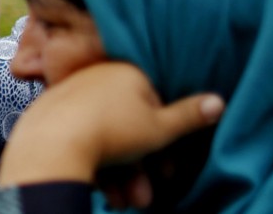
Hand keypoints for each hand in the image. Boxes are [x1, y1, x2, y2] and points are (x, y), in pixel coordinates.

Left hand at [0, 62, 223, 190]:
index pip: (155, 109)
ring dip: (120, 175)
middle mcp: (100, 76)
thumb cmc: (112, 132)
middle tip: (144, 198)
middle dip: (140, 169)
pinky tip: (103, 191)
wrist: (52, 141)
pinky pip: (82, 138)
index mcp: (128, 72)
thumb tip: (220, 101)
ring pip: (106, 139)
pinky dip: (95, 164)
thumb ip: (190, 116)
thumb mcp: (160, 128)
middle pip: (129, 129)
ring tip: (123, 202)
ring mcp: (74, 93)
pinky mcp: (53, 112)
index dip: (164, 145)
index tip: (167, 173)